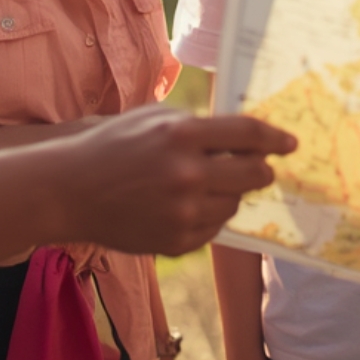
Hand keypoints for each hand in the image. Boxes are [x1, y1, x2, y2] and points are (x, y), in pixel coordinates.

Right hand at [51, 106, 295, 255]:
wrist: (69, 190)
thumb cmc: (112, 145)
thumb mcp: (155, 117)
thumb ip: (199, 124)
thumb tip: (244, 134)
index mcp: (182, 134)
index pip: (248, 134)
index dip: (275, 138)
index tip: (291, 143)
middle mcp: (187, 173)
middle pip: (253, 174)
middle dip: (262, 169)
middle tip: (260, 167)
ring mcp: (182, 212)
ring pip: (234, 204)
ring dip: (229, 193)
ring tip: (203, 184)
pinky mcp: (176, 242)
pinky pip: (213, 229)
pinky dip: (208, 217)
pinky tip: (184, 205)